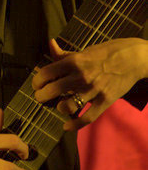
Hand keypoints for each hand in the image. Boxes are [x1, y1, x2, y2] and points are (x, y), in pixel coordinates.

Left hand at [32, 38, 147, 130]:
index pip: (46, 73)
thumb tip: (51, 43)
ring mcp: (94, 89)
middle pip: (53, 90)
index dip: (37, 81)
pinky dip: (75, 125)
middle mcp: (81, 76)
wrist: (133, 58)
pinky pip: (88, 117)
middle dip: (41, 96)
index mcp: (74, 61)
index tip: (36, 84)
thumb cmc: (107, 52)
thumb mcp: (85, 51)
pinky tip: (66, 126)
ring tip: (58, 105)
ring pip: (68, 105)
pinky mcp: (105, 100)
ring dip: (59, 107)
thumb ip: (65, 53)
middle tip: (40, 97)